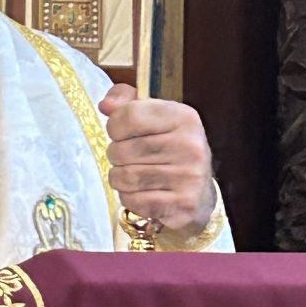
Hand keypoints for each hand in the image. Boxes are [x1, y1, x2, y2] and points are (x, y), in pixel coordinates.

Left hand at [100, 83, 216, 234]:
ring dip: (120, 178)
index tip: (121, 133)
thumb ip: (126, 101)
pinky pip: (133, 200)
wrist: (199, 192)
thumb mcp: (154, 117)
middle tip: (129, 158)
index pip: (129, 115)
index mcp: (183, 117)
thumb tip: (106, 105)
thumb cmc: (169, 149)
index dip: (115, 126)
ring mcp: (188, 176)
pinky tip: (142, 193)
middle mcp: (190, 145)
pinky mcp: (182, 204)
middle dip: (116, 155)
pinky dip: (129, 198)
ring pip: (124, 177)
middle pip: (122, 149)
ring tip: (133, 175)